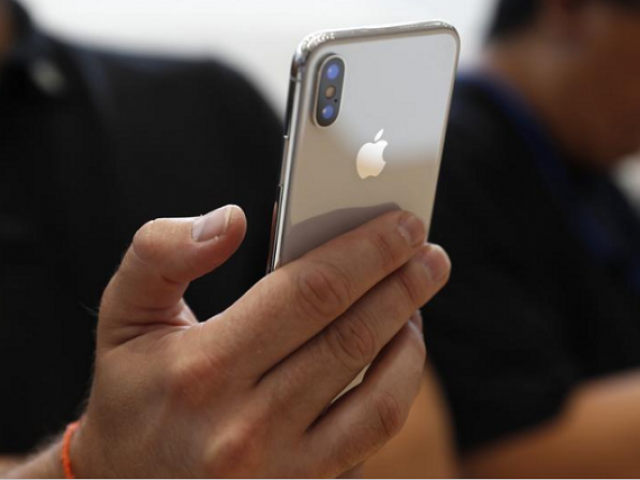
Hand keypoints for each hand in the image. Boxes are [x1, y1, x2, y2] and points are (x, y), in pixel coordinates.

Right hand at [73, 205, 449, 477]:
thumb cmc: (133, 391)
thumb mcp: (125, 314)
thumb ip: (161, 253)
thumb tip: (231, 221)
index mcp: (205, 369)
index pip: (309, 293)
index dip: (365, 252)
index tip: (402, 226)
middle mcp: (247, 427)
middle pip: (352, 339)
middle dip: (404, 286)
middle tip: (431, 255)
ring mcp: (282, 469)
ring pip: (379, 399)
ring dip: (409, 341)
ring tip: (416, 304)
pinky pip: (371, 439)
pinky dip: (396, 390)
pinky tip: (395, 357)